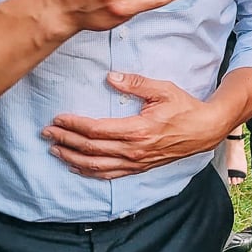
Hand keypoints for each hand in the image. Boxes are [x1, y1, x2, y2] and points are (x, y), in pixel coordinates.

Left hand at [43, 73, 224, 178]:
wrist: (204, 130)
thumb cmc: (184, 107)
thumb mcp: (162, 89)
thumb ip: (135, 83)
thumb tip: (110, 77)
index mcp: (138, 129)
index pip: (96, 130)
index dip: (74, 124)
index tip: (58, 118)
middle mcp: (134, 150)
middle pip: (91, 149)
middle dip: (66, 140)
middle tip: (47, 132)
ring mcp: (136, 162)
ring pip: (96, 165)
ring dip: (72, 157)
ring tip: (55, 148)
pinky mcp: (138, 168)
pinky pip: (109, 174)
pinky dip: (89, 171)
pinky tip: (76, 166)